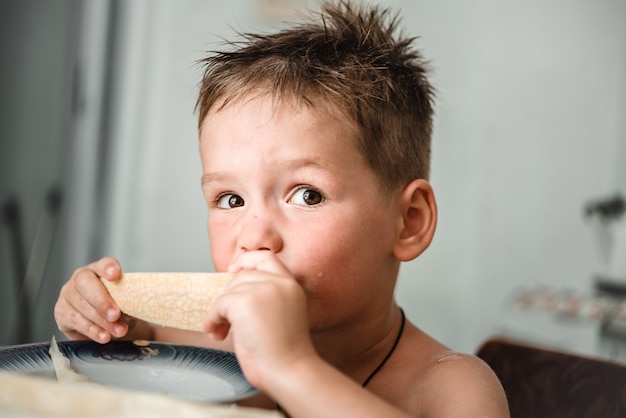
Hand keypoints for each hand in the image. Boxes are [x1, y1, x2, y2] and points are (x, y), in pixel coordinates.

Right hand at [54, 257, 128, 342]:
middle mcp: (80, 278)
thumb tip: (132, 310)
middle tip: (115, 315)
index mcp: (99, 270)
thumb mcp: (127, 304)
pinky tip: (103, 336)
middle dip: (101, 301)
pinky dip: (91, 330)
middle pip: (86, 283)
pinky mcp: (61, 311)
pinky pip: (74, 320)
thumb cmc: (119, 309)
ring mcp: (68, 294)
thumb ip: (130, 303)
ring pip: (80, 305)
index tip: (116, 274)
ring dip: (101, 321)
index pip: (103, 264)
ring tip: (118, 331)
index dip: (108, 267)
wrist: (107, 325)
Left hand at [202, 251, 317, 389]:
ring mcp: (262, 289)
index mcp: (291, 286)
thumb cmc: (285, 353)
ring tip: (221, 332)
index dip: (247, 260)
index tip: (233, 269)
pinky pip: (219, 305)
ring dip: (220, 312)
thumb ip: (268, 298)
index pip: (266, 257)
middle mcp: (278, 283)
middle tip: (225, 321)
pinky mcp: (244, 301)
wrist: (289, 370)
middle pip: (242, 277)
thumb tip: (235, 292)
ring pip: (229, 292)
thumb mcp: (284, 314)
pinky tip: (216, 334)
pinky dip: (213, 319)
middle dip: (229, 297)